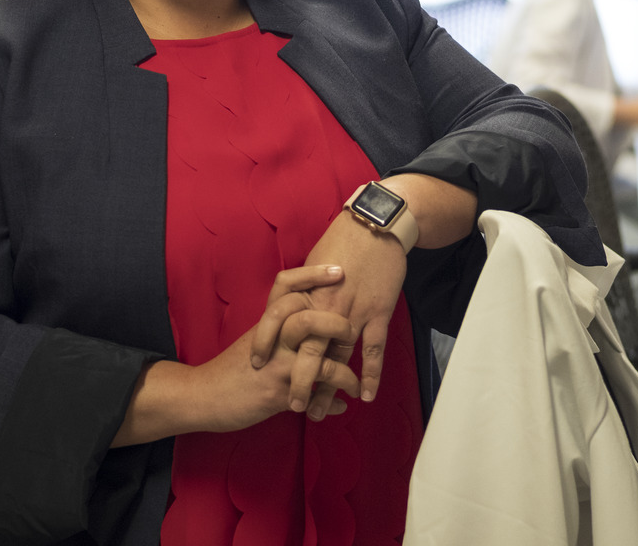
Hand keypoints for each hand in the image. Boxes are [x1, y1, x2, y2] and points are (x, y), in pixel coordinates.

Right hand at [200, 263, 360, 431]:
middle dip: (337, 325)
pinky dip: (333, 402)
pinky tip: (342, 405)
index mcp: (266, 322)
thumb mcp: (254, 342)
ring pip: (319, 360)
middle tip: (353, 332)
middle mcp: (272, 339)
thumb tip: (308, 330)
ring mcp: (275, 366)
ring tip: (355, 383)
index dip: (313, 275)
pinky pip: (314, 397)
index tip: (338, 270)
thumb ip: (280, 333)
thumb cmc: (230, 369)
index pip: (286, 286)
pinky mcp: (277, 394)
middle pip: (308, 319)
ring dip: (346, 373)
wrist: (203, 395)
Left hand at [287, 208, 408, 418]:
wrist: (375, 224)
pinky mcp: (378, 312)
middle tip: (292, 406)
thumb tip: (290, 307)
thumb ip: (302, 289)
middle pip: (309, 352)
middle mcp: (327, 307)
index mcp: (307, 292)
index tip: (260, 368)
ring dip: (330, 387)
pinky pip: (373, 349)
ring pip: (339, 357)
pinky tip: (364, 394)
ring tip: (321, 412)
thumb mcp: (312, 262)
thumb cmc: (342, 239)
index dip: (269, 348)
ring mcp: (354, 312)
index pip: (281, 326)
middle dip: (300, 382)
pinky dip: (370, 374)